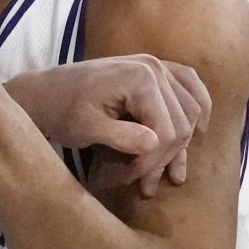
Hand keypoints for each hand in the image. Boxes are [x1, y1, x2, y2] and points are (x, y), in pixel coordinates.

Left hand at [6, 54, 211, 195]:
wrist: (47, 92)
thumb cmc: (62, 110)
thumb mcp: (86, 128)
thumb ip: (120, 136)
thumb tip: (154, 145)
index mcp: (140, 78)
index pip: (166, 131)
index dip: (152, 162)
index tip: (130, 180)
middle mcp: (155, 67)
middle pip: (182, 124)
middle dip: (165, 158)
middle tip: (143, 183)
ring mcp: (158, 65)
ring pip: (191, 110)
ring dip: (182, 143)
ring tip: (170, 174)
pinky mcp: (156, 70)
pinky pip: (191, 86)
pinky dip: (198, 107)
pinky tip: (201, 128)